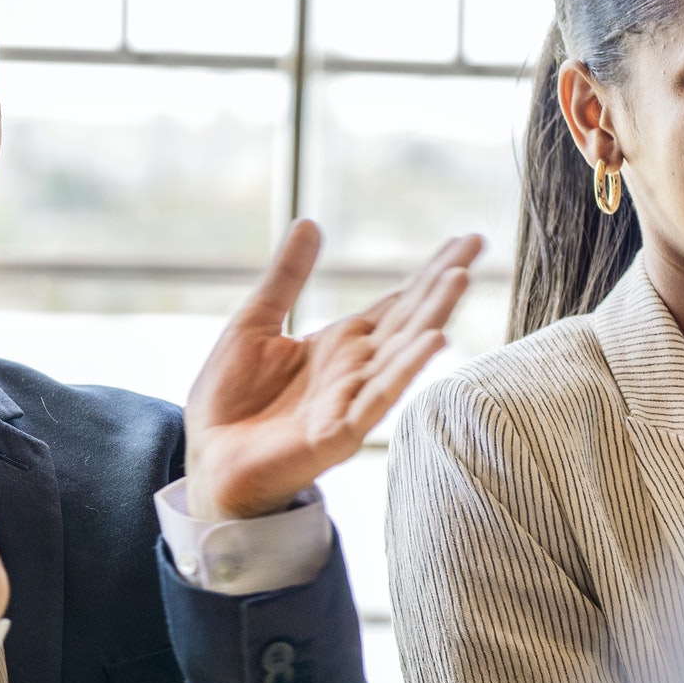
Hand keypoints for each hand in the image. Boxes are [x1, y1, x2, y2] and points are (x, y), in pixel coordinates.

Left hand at [185, 221, 481, 520]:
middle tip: (477, 242)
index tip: (464, 241)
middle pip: (408, 320)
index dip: (429, 273)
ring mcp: (350, 402)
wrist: (206, 460)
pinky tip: (433, 342)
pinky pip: (377, 399)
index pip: (395, 303)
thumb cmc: (229, 401)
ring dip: (432, 316)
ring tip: (461, 278)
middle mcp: (354, 371)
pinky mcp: (336, 435)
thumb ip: (286, 278)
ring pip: (401, 354)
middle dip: (443, 283)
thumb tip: (309, 222)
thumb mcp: (253, 323)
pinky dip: (405, 370)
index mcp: (339, 346)